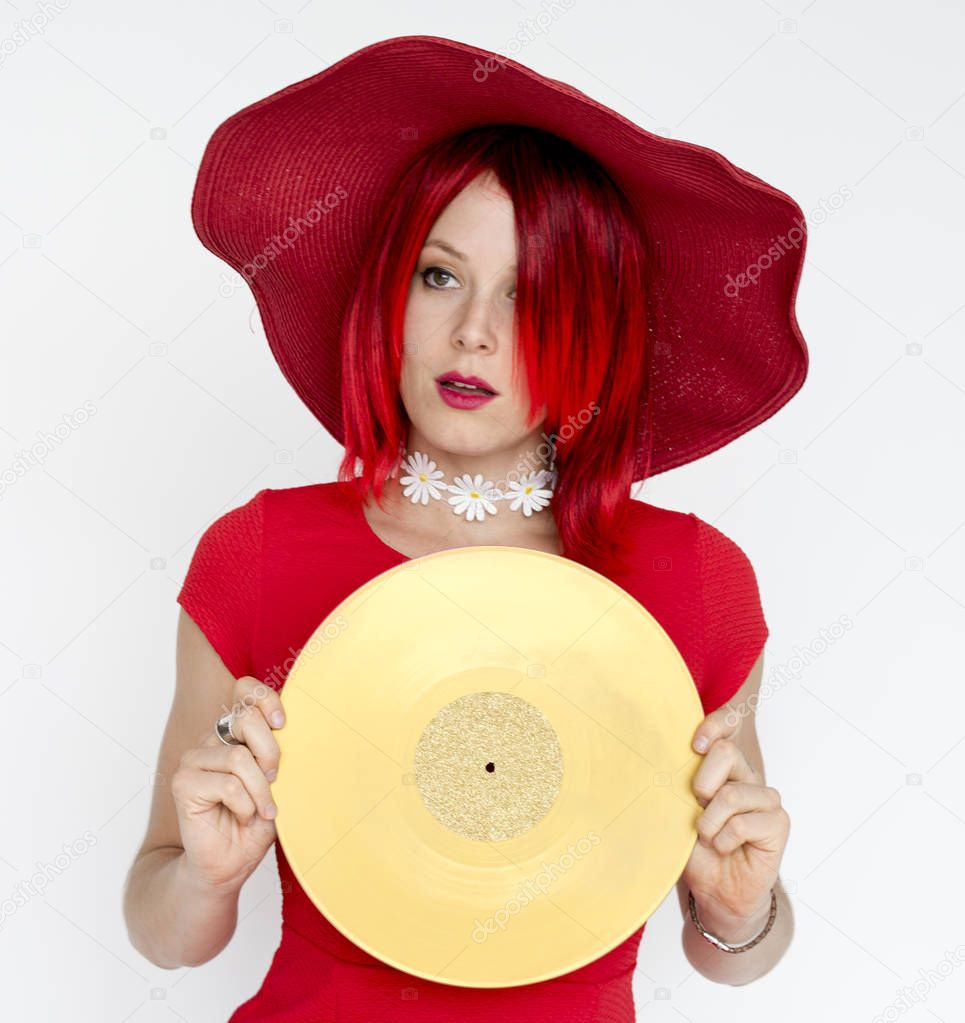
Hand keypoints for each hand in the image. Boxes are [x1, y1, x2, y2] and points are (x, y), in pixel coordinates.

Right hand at [171, 676, 285, 893]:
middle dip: (270, 752)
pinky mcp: (184, 783)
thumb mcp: (276, 783)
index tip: (283, 723)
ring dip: (260, 790)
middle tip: (275, 780)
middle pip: (245, 718)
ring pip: (238, 756)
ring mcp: (194, 760)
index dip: (265, 698)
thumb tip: (290, 727)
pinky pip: (228, 784)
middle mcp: (211, 739)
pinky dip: (246, 804)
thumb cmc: (254, 824)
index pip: (245, 691)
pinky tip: (243, 817)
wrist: (227, 866)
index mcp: (234, 732)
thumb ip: (276, 753)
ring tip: (262, 810)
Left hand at [681, 702, 789, 937]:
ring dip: (710, 823)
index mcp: (723, 767)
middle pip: (727, 752)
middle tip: (696, 806)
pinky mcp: (778, 823)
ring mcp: (765, 799)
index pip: (728, 726)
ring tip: (709, 837)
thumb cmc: (695, 849)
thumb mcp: (677, 811)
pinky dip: (724, 841)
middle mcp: (747, 776)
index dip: (715, 724)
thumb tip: (654, 758)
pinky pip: (744, 823)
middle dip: (702, 783)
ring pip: (732, 794)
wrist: (714, 891)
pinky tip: (726, 849)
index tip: (695, 744)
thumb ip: (677, 784)